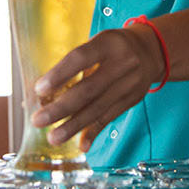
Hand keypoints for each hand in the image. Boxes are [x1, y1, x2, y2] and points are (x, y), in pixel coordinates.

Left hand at [29, 24, 164, 150]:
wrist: (150, 51)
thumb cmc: (112, 47)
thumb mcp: (97, 43)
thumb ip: (75, 62)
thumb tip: (41, 91)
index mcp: (107, 43)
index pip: (80, 58)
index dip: (59, 74)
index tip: (39, 90)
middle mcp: (121, 63)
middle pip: (88, 90)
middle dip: (61, 108)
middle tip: (38, 120)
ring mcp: (129, 84)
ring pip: (98, 109)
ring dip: (73, 126)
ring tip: (53, 138)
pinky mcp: (131, 100)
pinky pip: (110, 118)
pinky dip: (94, 132)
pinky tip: (81, 145)